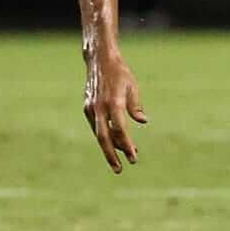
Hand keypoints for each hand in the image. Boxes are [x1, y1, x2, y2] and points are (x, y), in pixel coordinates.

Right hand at [83, 55, 146, 173]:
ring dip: (111, 146)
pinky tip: (115, 142)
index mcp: (114, 103)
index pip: (120, 130)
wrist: (99, 60)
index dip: (127, 146)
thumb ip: (136, 106)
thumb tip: (143, 122)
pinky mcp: (87, 108)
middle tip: (120, 170)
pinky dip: (105, 136)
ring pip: (99, 134)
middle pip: (104, 138)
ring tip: (125, 156)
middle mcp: (99, 108)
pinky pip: (96, 127)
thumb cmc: (120, 73)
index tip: (134, 158)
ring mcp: (90, 109)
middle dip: (111, 156)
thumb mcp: (132, 87)